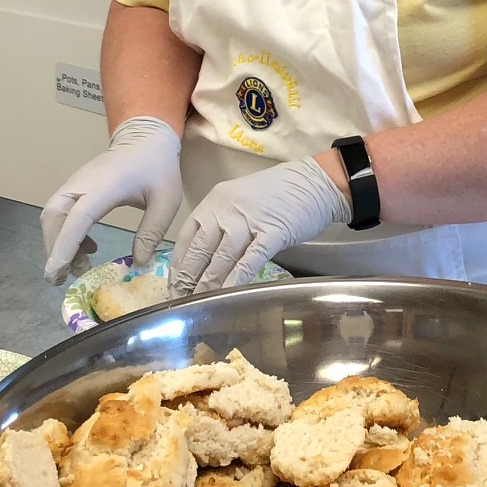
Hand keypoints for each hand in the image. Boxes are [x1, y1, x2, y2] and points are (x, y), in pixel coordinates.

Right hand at [41, 117, 182, 284]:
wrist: (146, 137)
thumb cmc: (157, 168)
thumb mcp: (165, 202)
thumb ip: (151, 233)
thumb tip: (137, 263)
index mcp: (104, 187)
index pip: (77, 219)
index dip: (65, 246)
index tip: (57, 271)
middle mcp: (82, 184)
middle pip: (54, 218)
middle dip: (54, 250)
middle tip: (62, 279)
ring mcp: (75, 183)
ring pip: (52, 215)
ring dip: (56, 242)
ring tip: (76, 268)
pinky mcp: (75, 186)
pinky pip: (59, 211)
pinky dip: (63, 233)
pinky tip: (86, 248)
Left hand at [169, 157, 351, 296]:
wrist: (313, 182)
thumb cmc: (276, 194)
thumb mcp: (239, 202)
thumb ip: (221, 223)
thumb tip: (205, 259)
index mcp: (214, 201)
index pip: (187, 237)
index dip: (179, 265)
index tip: (173, 286)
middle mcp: (225, 209)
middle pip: (200, 250)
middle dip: (188, 279)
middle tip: (181, 300)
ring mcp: (248, 220)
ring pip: (221, 258)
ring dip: (208, 284)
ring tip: (199, 304)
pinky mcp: (272, 233)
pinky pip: (248, 261)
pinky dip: (235, 280)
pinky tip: (226, 296)